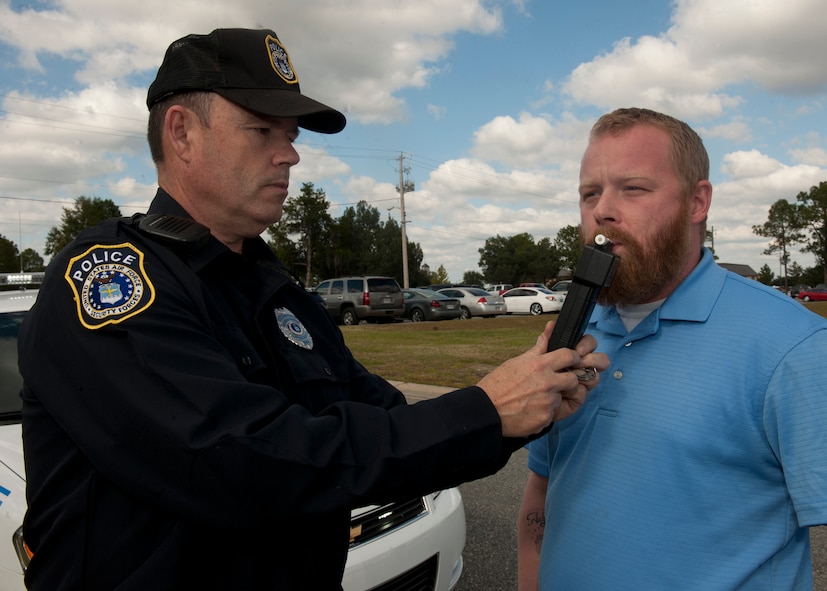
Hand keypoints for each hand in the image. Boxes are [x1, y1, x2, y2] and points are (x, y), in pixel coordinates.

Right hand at [476, 321, 608, 437]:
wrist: (486, 410)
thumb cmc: (498, 385)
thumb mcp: (517, 362)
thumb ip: (538, 349)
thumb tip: (549, 330)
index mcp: (540, 365)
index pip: (570, 355)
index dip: (573, 358)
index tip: (571, 361)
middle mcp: (547, 383)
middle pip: (574, 380)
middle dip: (568, 381)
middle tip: (557, 383)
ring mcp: (548, 402)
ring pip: (562, 398)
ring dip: (553, 398)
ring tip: (535, 398)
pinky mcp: (545, 418)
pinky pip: (552, 413)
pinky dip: (544, 412)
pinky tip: (530, 410)